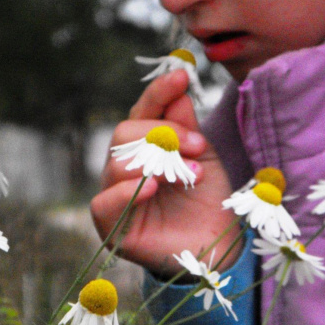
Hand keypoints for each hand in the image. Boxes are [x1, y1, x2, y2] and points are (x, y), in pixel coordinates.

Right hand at [90, 69, 240, 275]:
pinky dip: (126, 192)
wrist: (220, 247)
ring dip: (158, 163)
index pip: (142, 111)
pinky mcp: (114, 230)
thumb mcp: (203, 157)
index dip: (158, 92)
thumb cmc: (208, 200)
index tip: (181, 76)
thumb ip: (186, 126)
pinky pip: (104, 203)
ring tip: (193, 175)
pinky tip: (152, 187)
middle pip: (124, 132)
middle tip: (199, 146)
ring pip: (116, 164)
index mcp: (145, 147)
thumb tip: (177, 88)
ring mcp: (116, 197)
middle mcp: (125, 168)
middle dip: (163, 133)